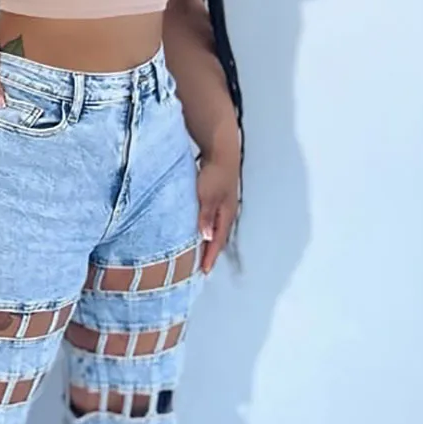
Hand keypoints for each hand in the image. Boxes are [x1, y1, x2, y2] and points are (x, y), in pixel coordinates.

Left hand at [196, 147, 240, 273]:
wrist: (220, 151)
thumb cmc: (214, 173)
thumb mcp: (207, 196)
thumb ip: (205, 217)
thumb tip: (206, 237)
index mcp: (226, 215)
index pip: (217, 241)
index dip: (210, 257)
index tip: (204, 271)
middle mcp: (226, 212)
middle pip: (217, 237)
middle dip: (210, 252)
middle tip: (200, 266)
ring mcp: (222, 204)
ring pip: (214, 227)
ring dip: (206, 239)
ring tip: (197, 251)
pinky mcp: (215, 196)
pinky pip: (210, 217)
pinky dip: (204, 226)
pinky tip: (196, 227)